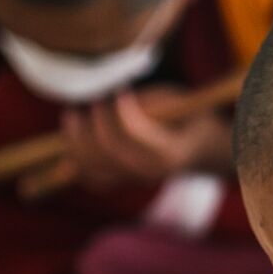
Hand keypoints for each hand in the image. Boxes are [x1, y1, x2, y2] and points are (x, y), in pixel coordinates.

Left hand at [20, 86, 232, 197]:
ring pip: (95, 167)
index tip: (121, 91)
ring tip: (73, 116)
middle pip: (109, 152)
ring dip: (77, 141)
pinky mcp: (125, 182)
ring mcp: (136, 180)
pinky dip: (77, 162)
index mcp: (169, 152)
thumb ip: (149, 102)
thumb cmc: (188, 117)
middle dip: (94, 123)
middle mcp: (151, 172)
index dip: (121, 112)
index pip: (134, 134)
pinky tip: (72, 141)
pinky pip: (93, 178)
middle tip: (94, 102)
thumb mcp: (178, 101)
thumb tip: (115, 101)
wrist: (201, 150)